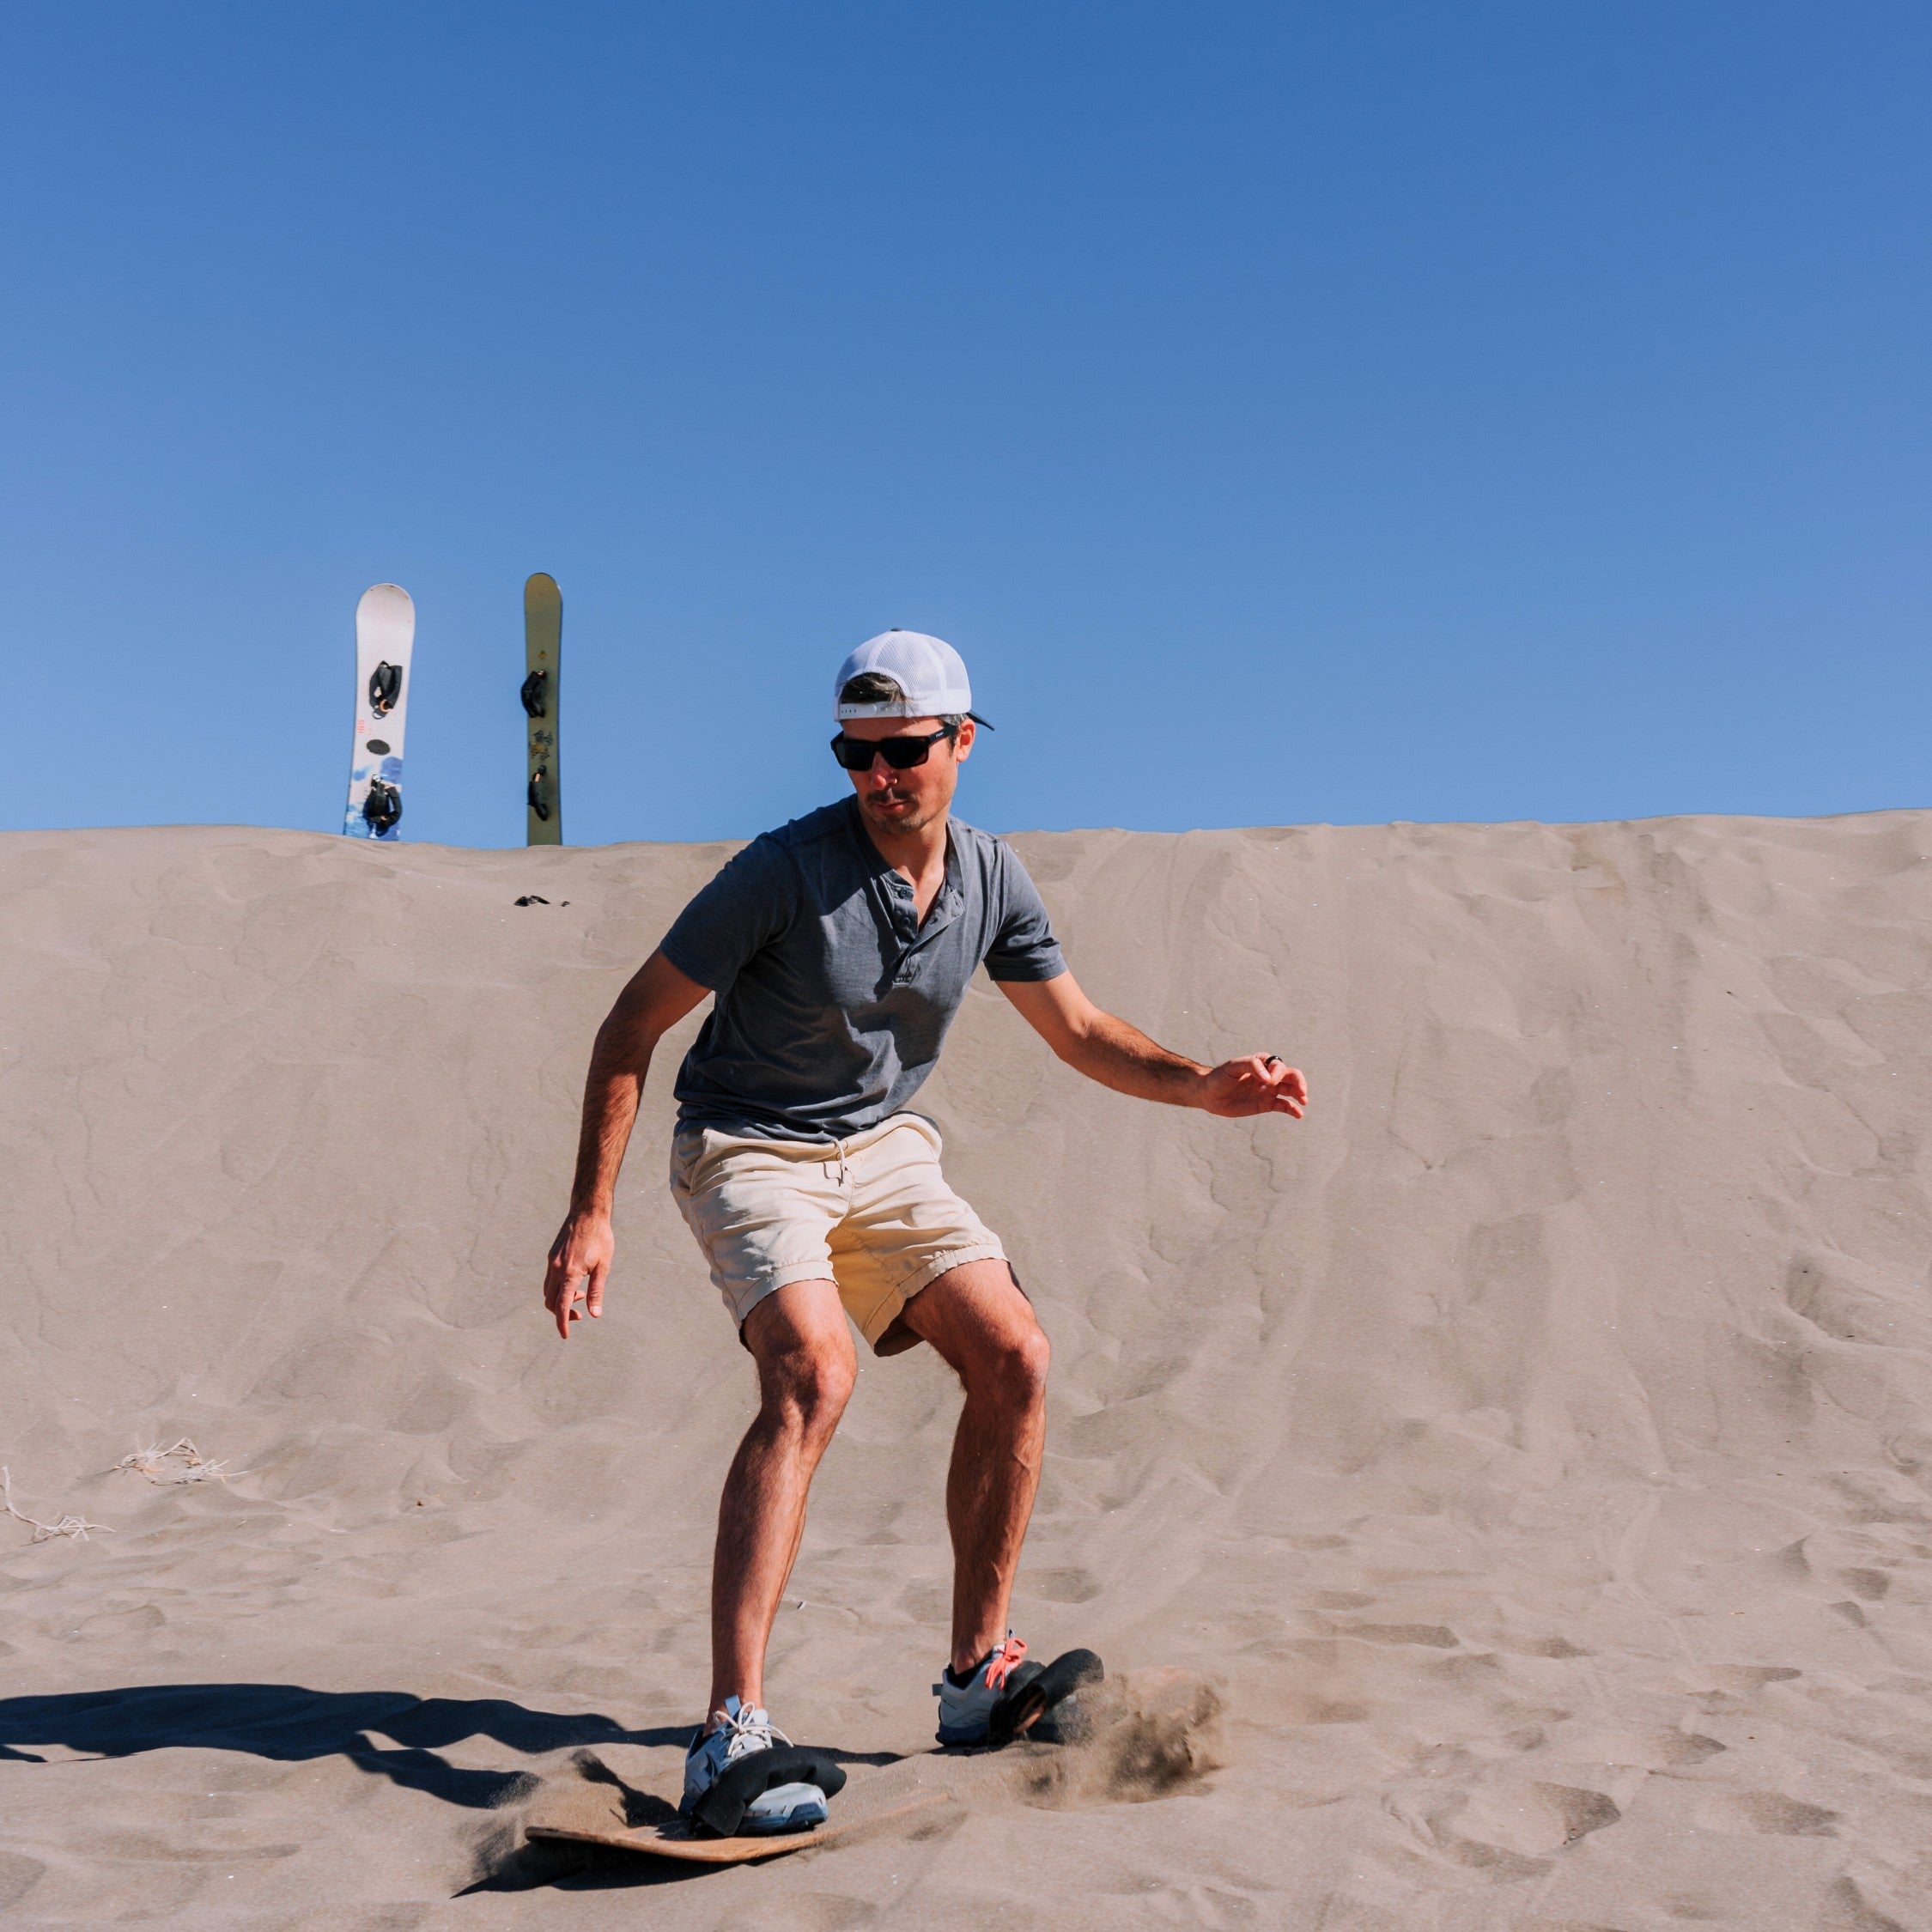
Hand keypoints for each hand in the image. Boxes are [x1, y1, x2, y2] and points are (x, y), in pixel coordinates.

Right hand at [544, 1211, 613, 1338]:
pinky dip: (559, 1288)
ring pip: (548, 1291)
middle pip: (551, 1301)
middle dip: (562, 1313)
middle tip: (580, 1314)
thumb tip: (595, 1314)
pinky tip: (575, 1283)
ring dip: (561, 1300)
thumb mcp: (603, 1266)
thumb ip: (597, 1291)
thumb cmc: (600, 1238)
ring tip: (582, 1295)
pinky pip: (549, 1280)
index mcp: (569, 1273)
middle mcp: (555, 1269)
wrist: (587, 1212)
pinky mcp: (551, 1256)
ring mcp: (551, 1262)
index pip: (561, 1305)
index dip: (562, 1323)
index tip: (565, 1335)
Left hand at [1199, 1054, 1307, 1118]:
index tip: (1267, 1082)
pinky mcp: (1266, 1104)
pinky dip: (1292, 1109)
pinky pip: (1283, 1106)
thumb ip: (1251, 1066)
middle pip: (1291, 1076)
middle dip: (1299, 1082)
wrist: (1209, 1094)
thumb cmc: (1220, 1077)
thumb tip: (1268, 1077)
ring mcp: (1268, 1090)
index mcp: (1262, 1062)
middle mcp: (1269, 1075)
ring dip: (1300, 1094)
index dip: (1277, 1073)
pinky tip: (1298, 1114)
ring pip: (1290, 1090)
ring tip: (1304, 1101)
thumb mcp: (1232, 1067)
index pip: (1278, 1065)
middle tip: (1301, 1092)